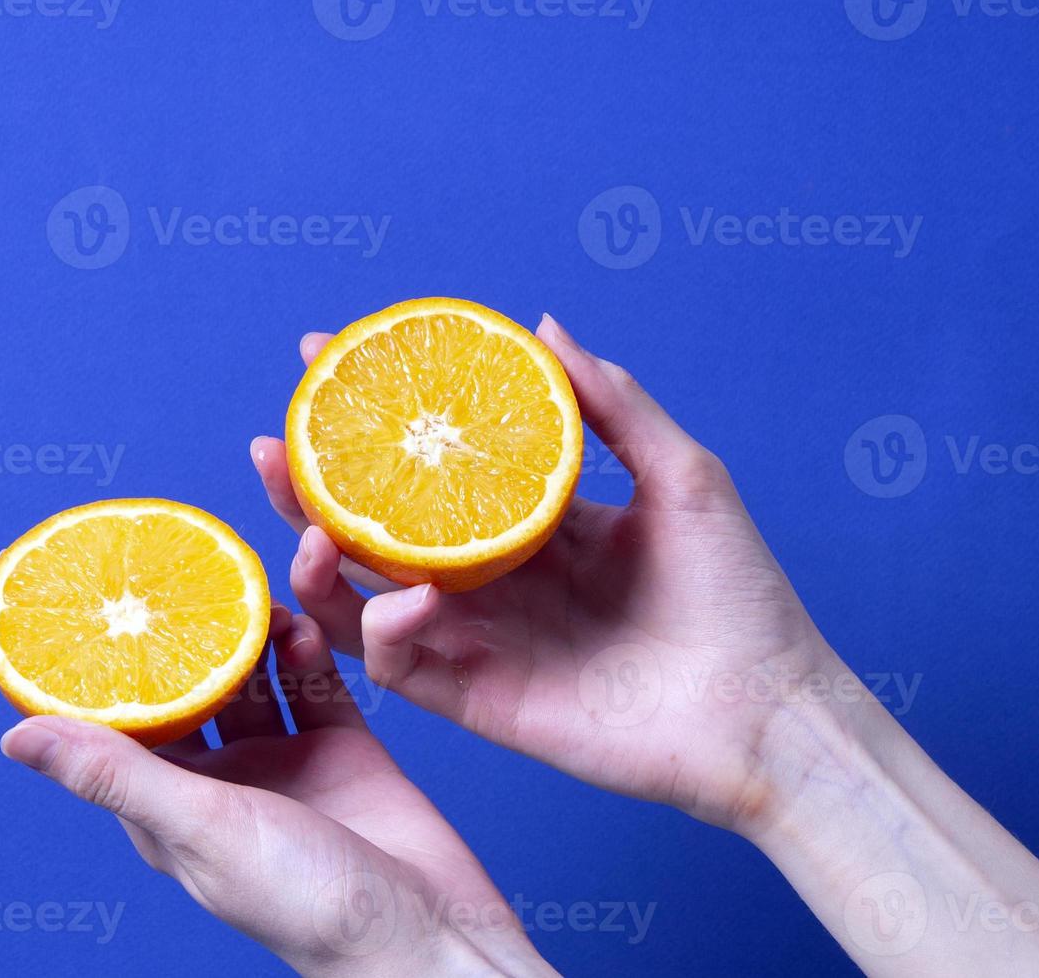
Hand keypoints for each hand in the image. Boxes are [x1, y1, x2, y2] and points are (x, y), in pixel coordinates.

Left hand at [0, 611, 556, 977]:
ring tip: (243, 586)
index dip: (105, 676)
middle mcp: (225, 785)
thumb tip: (14, 738)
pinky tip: (299, 615)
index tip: (90, 609)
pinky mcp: (345, 750)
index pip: (122, 731)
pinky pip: (315, 685)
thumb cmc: (307, 903)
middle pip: (191, 694)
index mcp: (174, 812)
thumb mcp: (200, 828)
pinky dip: (305, 650)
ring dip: (247, 636)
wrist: (427, 933)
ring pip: (253, 681)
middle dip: (183, 640)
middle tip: (176, 576)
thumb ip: (116, 776)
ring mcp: (286, 765)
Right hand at [252, 315, 838, 833]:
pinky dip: (386, 629)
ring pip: (362, 598)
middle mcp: (491, 577)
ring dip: (316, 561)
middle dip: (311, 482)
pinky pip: (400, 665)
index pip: (433, 461)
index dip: (375, 411)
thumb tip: (542, 324)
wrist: (764, 713)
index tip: (325, 354)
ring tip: (307, 521)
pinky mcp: (476, 700)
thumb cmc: (738, 596)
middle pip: (375, 526)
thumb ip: (612, 403)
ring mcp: (478, 639)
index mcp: (533, 522)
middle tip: (275, 439)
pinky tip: (412, 597)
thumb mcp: (682, 476)